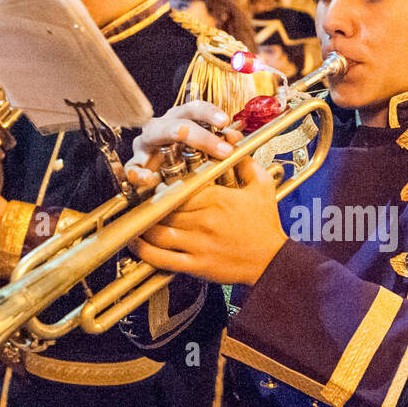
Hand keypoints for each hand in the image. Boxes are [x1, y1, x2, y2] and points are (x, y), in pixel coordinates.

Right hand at [125, 101, 240, 190]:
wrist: (161, 179)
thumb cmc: (183, 159)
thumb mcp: (204, 151)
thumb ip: (219, 143)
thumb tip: (234, 138)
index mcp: (178, 120)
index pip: (193, 109)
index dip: (209, 112)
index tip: (225, 122)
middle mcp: (161, 127)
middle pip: (179, 121)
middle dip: (201, 134)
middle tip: (222, 149)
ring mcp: (145, 144)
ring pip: (154, 133)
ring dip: (169, 134)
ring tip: (180, 138)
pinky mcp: (135, 164)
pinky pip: (133, 167)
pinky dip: (139, 173)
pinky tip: (149, 179)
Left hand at [129, 157, 285, 284]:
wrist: (273, 260)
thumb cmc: (266, 224)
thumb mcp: (261, 186)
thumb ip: (244, 162)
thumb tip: (233, 140)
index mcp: (216, 198)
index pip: (178, 187)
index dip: (162, 186)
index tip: (155, 184)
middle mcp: (204, 220)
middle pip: (164, 208)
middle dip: (149, 204)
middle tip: (139, 200)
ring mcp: (198, 244)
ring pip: (157, 232)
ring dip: (142, 226)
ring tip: (134, 219)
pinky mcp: (196, 265)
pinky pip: (162, 258)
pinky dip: (144, 251)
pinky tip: (135, 243)